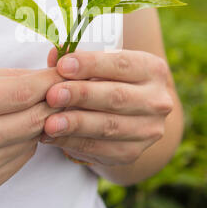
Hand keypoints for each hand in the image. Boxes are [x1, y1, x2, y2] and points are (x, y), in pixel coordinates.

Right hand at [0, 63, 62, 193]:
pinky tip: (14, 129)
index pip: (20, 93)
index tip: (67, 72)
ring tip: (36, 106)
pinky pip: (23, 158)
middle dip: (54, 101)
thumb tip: (47, 77)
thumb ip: (7, 77)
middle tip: (63, 89)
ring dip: (41, 121)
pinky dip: (26, 140)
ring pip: (32, 139)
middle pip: (32, 119)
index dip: (49, 81)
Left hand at [42, 50, 172, 165]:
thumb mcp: (101, 65)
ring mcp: (148, 129)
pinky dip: (73, 143)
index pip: (122, 64)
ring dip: (75, 124)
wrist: (130, 116)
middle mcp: (157, 100)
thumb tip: (54, 54)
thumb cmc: (108, 80)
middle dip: (81, 95)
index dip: (91, 64)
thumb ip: (78, 59)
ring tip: (49, 123)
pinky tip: (52, 137)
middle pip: (116, 97)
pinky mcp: (132, 153)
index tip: (62, 65)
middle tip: (52, 95)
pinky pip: (100, 149)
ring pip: (109, 127)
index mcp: (152, 69)